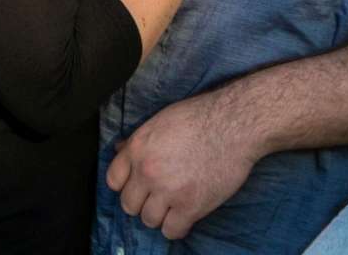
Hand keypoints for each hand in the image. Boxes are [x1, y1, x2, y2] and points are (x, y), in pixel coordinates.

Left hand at [108, 90, 256, 241]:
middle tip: (159, 194)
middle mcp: (147, 171)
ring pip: (149, 220)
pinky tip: (186, 213)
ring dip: (160, 214)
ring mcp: (168, 191)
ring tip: (174, 202)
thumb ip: (139, 140)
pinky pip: (171, 231)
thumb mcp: (162, 120)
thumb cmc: (201, 116)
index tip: (138, 185)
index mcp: (139, 147)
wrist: (234, 123)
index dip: (125, 184)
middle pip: (129, 205)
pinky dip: (178, 226)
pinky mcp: (190, 207)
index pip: (113, 180)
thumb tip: (119, 150)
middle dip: (143, 201)